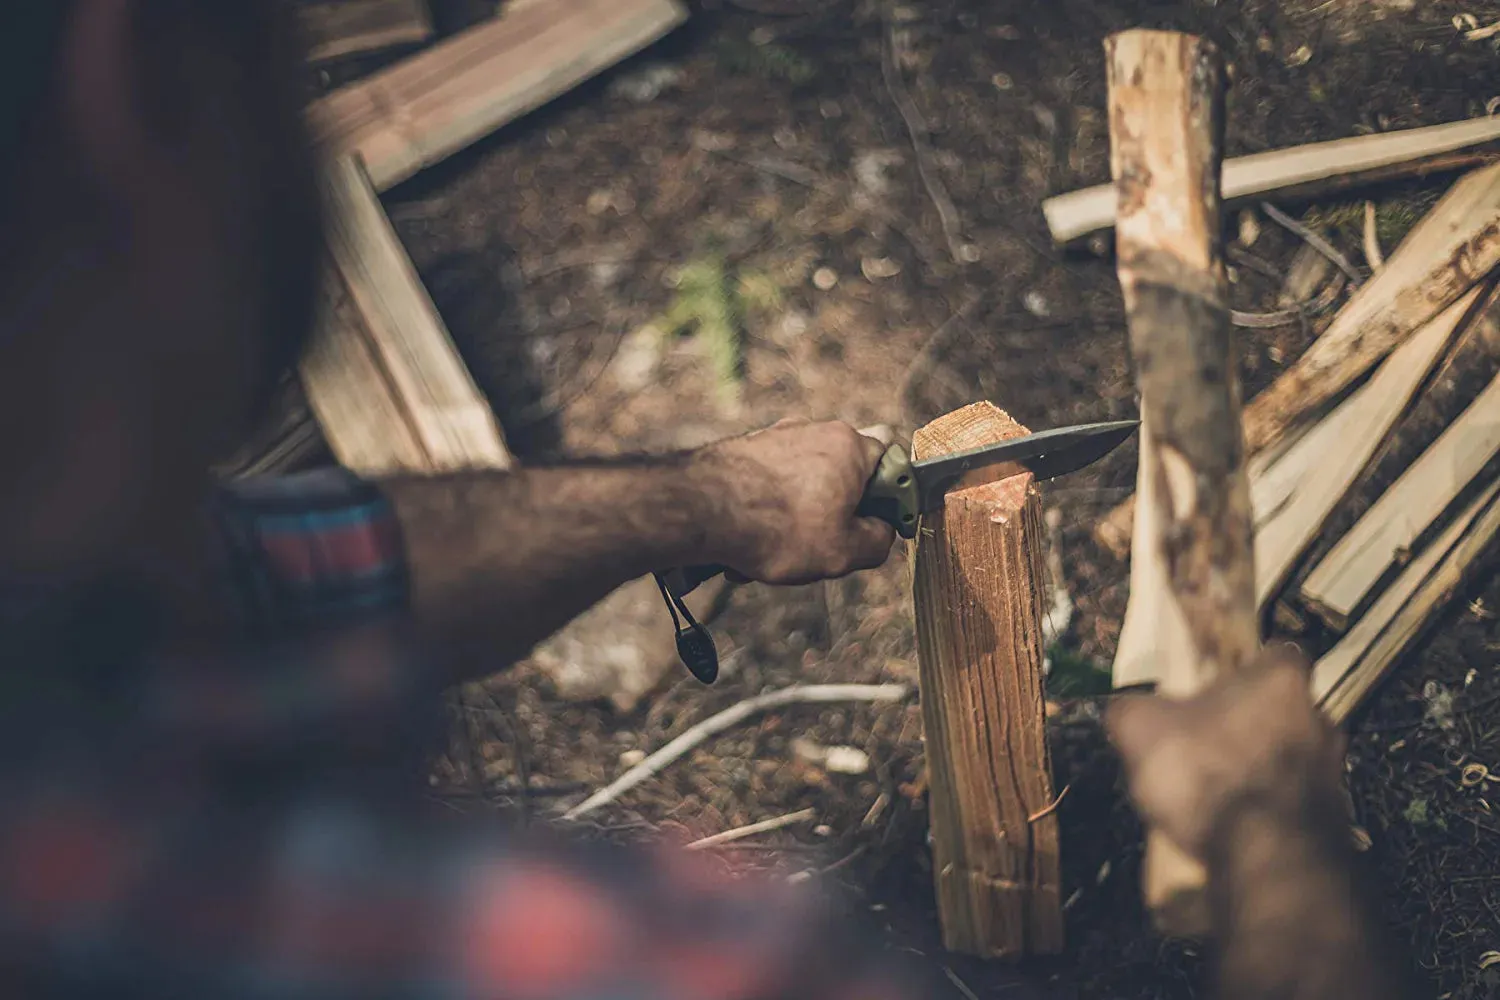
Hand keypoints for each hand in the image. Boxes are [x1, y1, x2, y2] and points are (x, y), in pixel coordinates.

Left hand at [691, 419, 896, 584]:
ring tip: (773, 552)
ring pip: (802, 485)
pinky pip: (768, 486)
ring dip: (795, 520)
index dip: (890, 497)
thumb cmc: (777, 527)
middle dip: (835, 514)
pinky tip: (747, 542)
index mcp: (850, 446)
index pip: (890, 461)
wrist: (700, 509)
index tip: (878, 525)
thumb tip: (880, 533)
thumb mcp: (845, 551)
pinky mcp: (745, 449)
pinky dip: (765, 513)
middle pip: (842, 476)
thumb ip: (878, 541)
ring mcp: (776, 436)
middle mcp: (814, 430)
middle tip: (822, 547)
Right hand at [1106, 646, 1345, 857]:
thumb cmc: (1206, 773)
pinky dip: (1267, 811)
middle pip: (1281, 711)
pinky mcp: (1334, 821)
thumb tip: (1124, 709)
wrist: (1267, 857)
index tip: (1214, 689)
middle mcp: (1319, 717)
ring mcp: (1332, 771)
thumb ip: (1131, 709)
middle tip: (1207, 745)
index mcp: (1281, 679)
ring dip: (1259, 771)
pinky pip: (1293, 804)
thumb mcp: (1140, 728)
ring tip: (1216, 795)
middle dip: (1248, 726)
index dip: (1242, 671)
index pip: (1273, 655)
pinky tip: (1235, 827)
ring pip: (1289, 759)